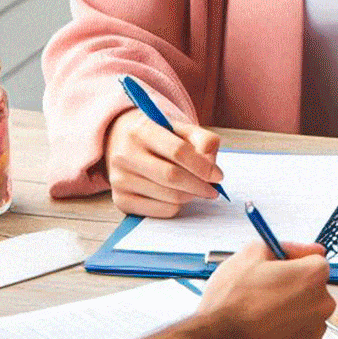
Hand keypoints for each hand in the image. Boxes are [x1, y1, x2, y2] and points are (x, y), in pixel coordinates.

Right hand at [104, 106, 224, 217]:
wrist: (123, 141)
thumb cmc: (158, 135)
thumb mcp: (180, 128)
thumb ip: (203, 139)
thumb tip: (212, 164)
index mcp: (140, 130)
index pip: (177, 151)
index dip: (202, 166)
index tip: (218, 175)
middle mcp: (125, 155)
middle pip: (172, 176)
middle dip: (200, 186)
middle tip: (213, 190)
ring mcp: (119, 179)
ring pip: (168, 196)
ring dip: (191, 196)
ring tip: (198, 190)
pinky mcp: (120, 200)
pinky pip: (159, 210)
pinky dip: (177, 206)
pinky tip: (180, 196)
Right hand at [197, 239, 335, 338]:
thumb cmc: (230, 304)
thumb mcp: (249, 255)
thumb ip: (284, 247)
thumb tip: (308, 249)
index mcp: (312, 276)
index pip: (315, 262)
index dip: (294, 265)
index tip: (278, 273)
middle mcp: (321, 306)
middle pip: (314, 293)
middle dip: (295, 293)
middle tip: (265, 298)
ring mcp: (315, 336)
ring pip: (308, 320)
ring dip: (292, 319)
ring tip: (262, 322)